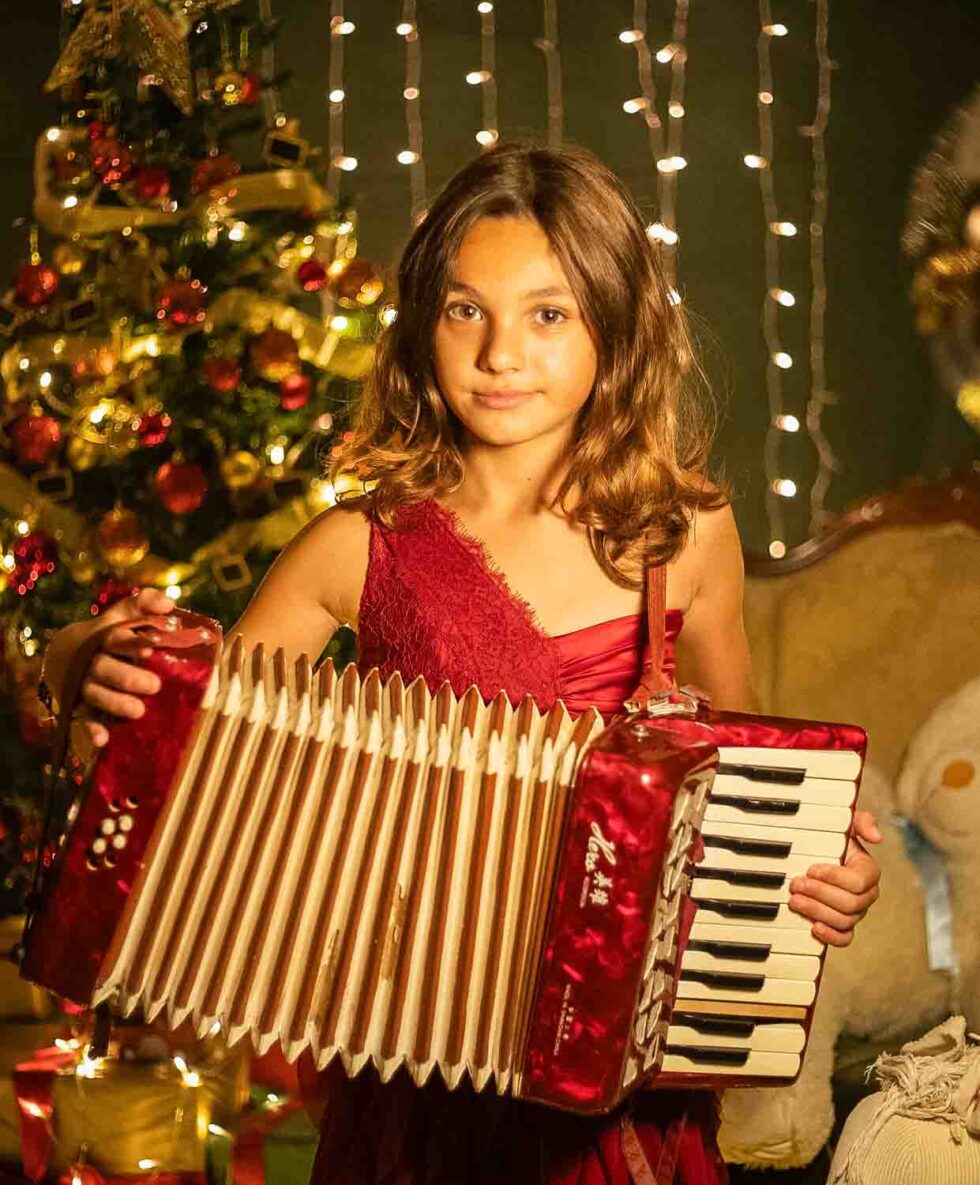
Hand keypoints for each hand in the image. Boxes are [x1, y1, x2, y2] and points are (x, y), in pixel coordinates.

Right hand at [76, 587, 174, 747]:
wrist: (64, 653)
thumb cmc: (107, 634)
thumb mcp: (121, 614)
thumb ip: (144, 603)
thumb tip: (169, 604)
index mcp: (103, 638)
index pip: (115, 638)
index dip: (130, 643)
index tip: (148, 649)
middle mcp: (91, 661)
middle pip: (104, 668)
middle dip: (127, 677)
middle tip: (154, 685)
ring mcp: (83, 685)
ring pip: (94, 694)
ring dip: (114, 703)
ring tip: (138, 711)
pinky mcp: (78, 706)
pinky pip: (82, 719)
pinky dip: (91, 730)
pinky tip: (103, 739)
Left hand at [788, 809, 881, 947]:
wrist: (816, 854)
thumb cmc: (831, 837)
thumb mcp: (844, 823)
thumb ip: (861, 821)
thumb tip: (876, 837)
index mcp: (869, 871)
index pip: (858, 882)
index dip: (833, 877)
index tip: (811, 868)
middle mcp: (866, 895)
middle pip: (849, 904)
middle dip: (819, 894)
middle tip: (796, 885)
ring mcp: (856, 913)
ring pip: (844, 921)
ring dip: (817, 912)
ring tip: (795, 900)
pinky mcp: (843, 926)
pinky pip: (844, 938)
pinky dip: (830, 936)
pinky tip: (813, 927)